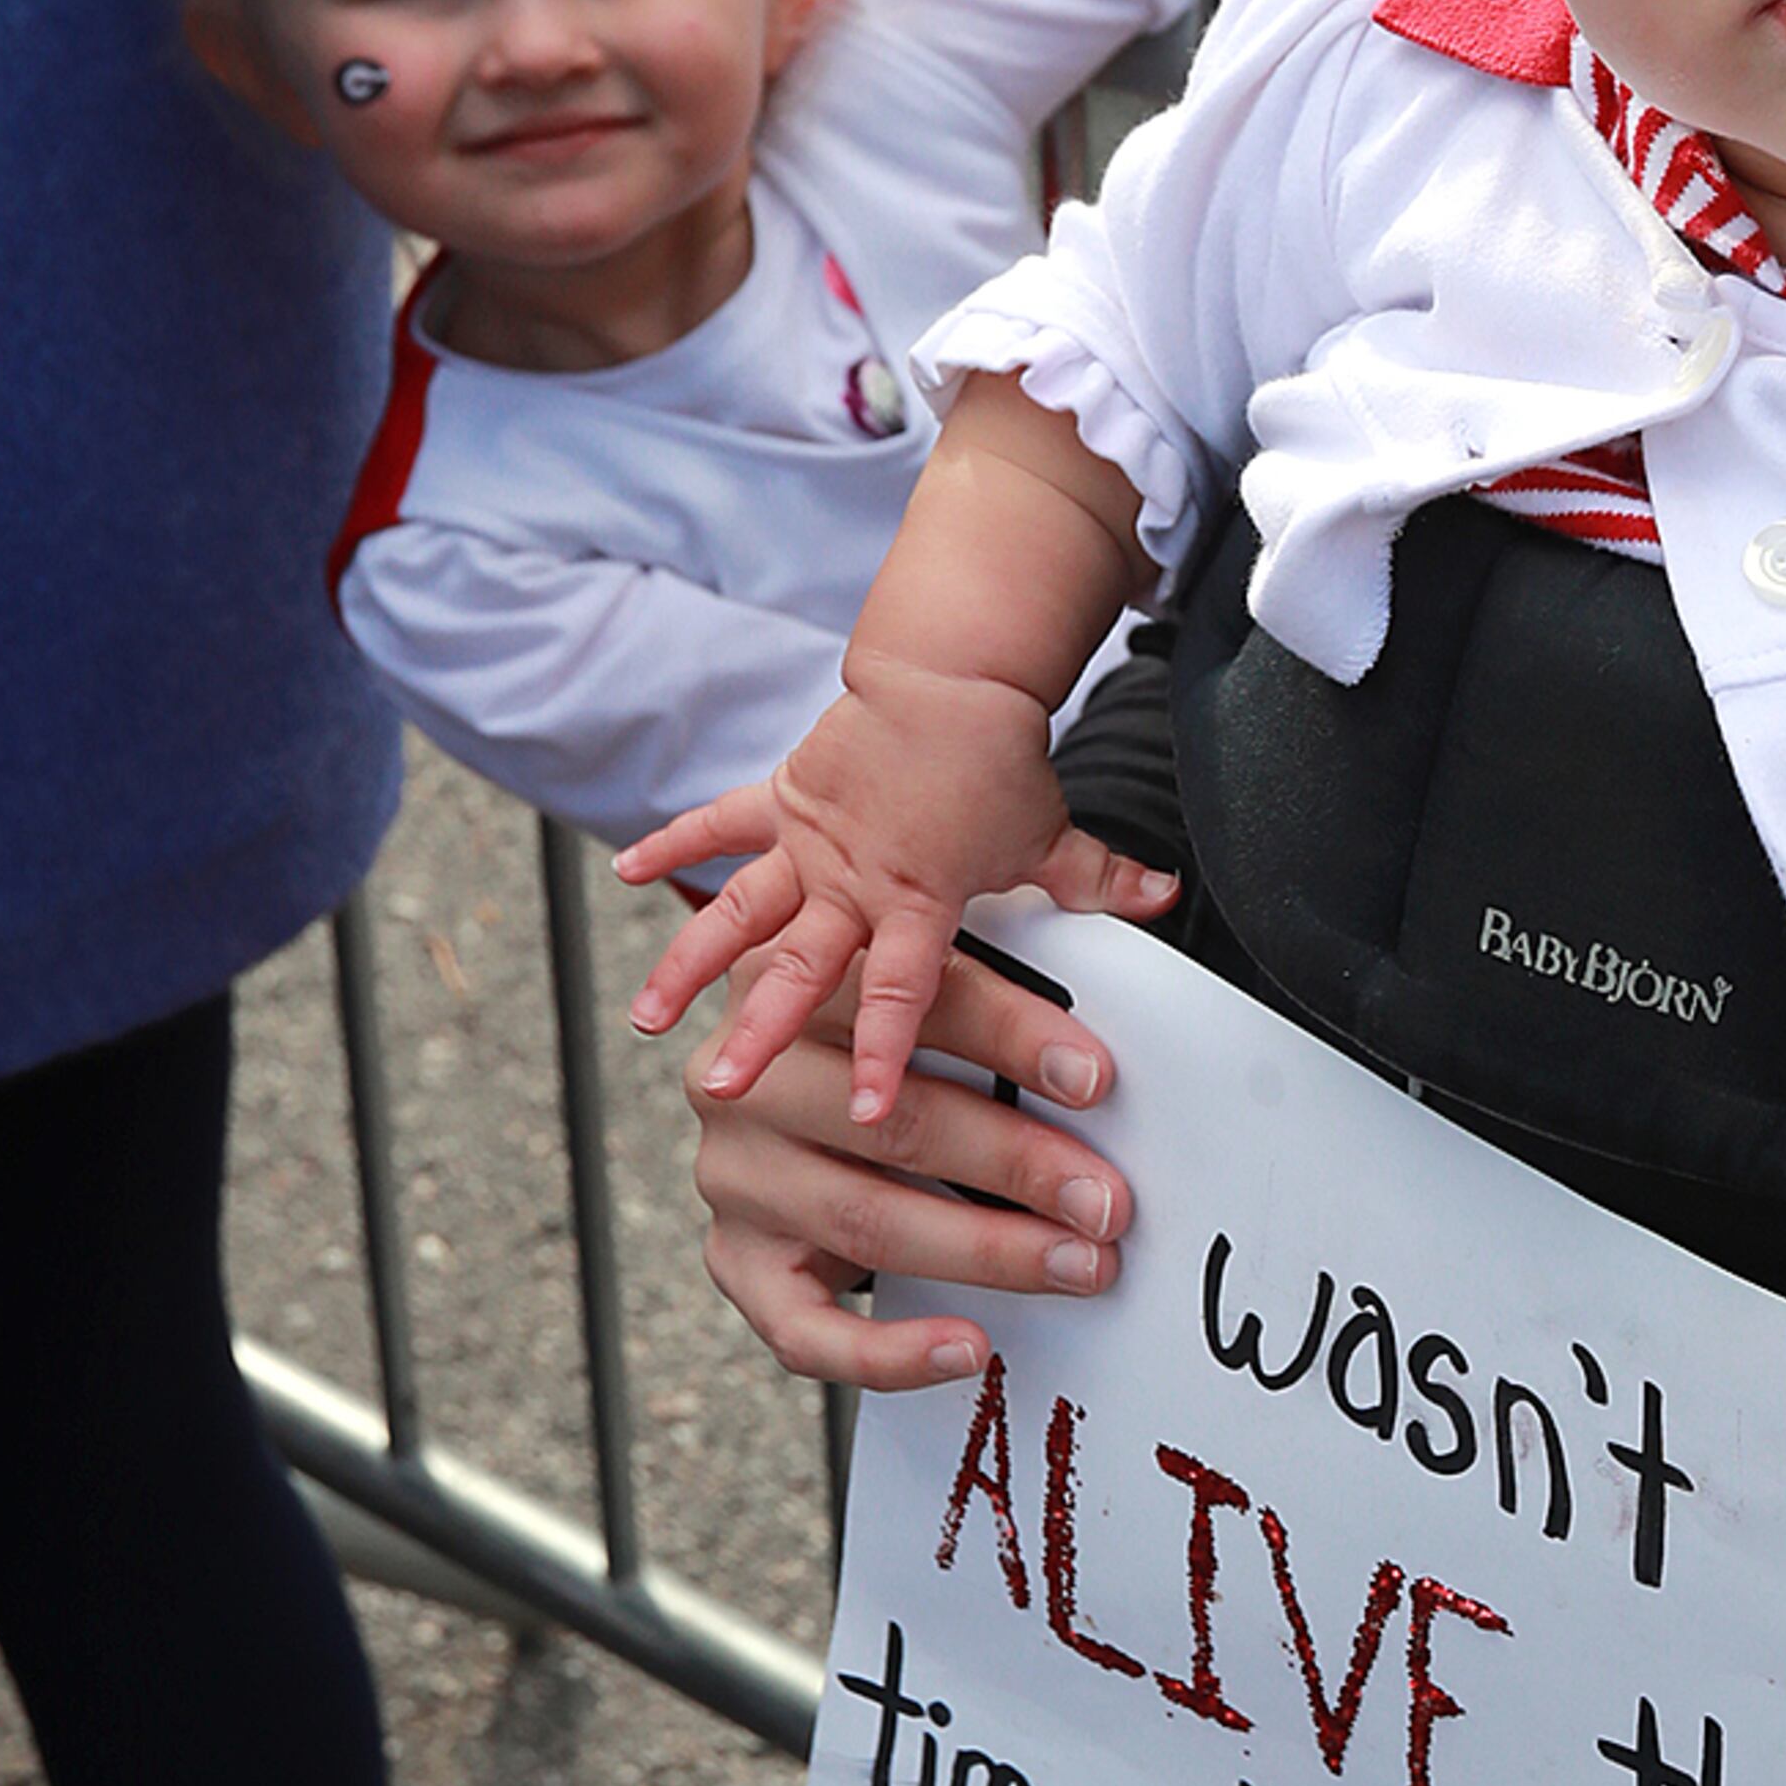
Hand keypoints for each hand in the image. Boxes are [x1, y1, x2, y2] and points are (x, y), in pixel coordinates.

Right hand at [622, 657, 1172, 1123]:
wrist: (951, 673)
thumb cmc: (1000, 758)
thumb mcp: (1051, 832)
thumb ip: (1097, 879)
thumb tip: (1164, 898)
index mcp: (917, 897)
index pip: (901, 991)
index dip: (884, 1052)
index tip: (867, 1112)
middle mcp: (850, 879)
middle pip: (798, 968)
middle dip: (757, 1031)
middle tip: (720, 1086)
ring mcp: (806, 841)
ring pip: (739, 911)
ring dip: (689, 963)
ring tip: (646, 1018)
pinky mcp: (780, 800)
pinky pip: (718, 826)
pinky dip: (673, 845)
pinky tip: (621, 873)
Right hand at [689, 944, 1136, 1390]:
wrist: (777, 1086)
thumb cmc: (884, 1024)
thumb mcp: (932, 964)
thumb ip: (1023, 948)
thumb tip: (1150, 896)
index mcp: (790, 979)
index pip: (911, 1000)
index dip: (1012, 1036)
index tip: (1098, 1080)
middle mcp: (746, 1078)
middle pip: (892, 1119)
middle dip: (1015, 1163)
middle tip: (1106, 1201)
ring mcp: (734, 1177)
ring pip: (865, 1218)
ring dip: (985, 1250)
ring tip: (1075, 1265)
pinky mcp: (738, 1261)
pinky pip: (806, 1328)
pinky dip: (889, 1349)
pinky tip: (968, 1348)